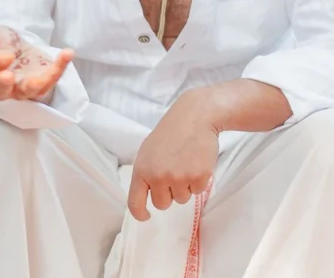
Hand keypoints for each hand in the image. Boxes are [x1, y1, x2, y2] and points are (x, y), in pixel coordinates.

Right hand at [0, 26, 73, 101]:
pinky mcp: (40, 82)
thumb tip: (6, 58)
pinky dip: (60, 67)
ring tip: (47, 72)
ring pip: (29, 92)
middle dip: (5, 85)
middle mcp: (1, 88)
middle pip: (2, 93)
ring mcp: (22, 88)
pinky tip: (67, 53)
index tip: (5, 55)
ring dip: (38, 83)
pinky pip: (50, 80)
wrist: (9, 40)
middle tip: (8, 76)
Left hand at [127, 96, 219, 221]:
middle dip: (169, 194)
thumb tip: (146, 194)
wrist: (195, 116)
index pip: (135, 202)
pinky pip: (198, 191)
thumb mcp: (148, 151)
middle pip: (162, 204)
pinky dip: (199, 180)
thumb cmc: (171, 132)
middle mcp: (158, 177)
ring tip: (185, 162)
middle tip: (174, 173)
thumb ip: (146, 173)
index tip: (146, 216)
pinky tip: (197, 161)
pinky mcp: (198, 177)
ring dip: (185, 186)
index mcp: (142, 169)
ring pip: (182, 199)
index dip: (140, 213)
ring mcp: (179, 178)